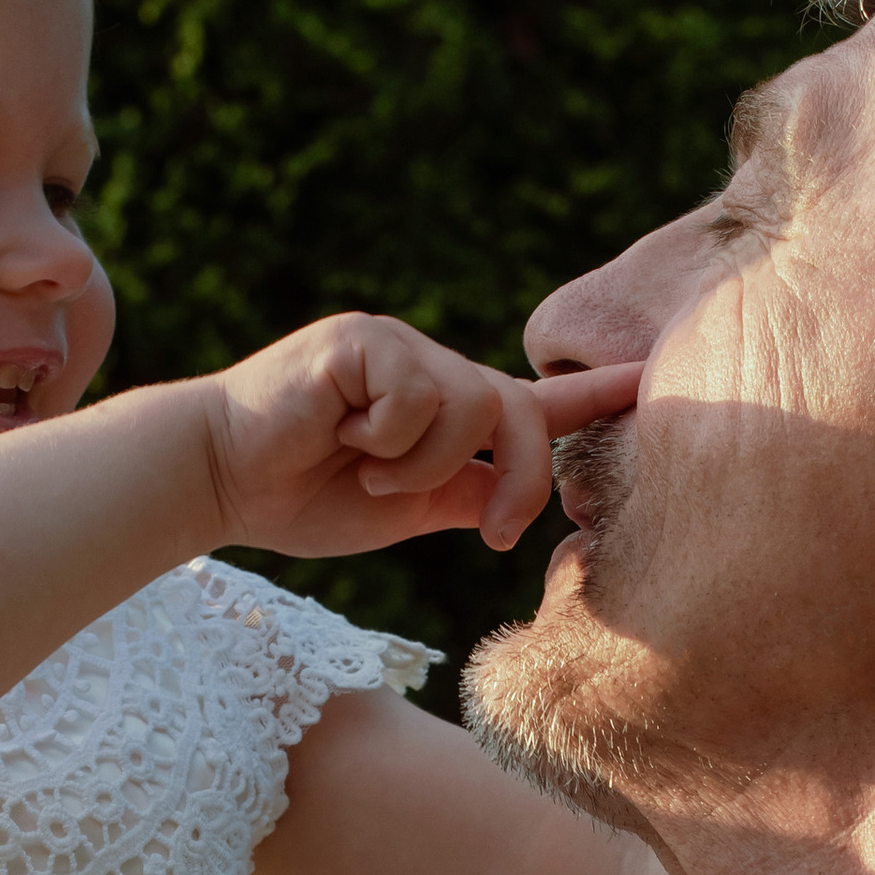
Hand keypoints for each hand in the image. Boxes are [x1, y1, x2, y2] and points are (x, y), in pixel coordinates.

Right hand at [203, 316, 640, 556]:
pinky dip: (384, 437)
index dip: (599, 393)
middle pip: (522, 413)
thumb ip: (465, 496)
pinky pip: (418, 395)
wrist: (217, 482)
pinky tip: (337, 434)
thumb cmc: (300, 498)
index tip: (657, 382)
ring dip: (421, 465)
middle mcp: (433, 370)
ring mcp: (399, 348)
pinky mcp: (363, 340)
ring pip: (470, 407)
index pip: (538, 401)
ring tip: (364, 469)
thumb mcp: (403, 509)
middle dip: (523, 481)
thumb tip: (519, 503)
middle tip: (492, 534)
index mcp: (447, 412)